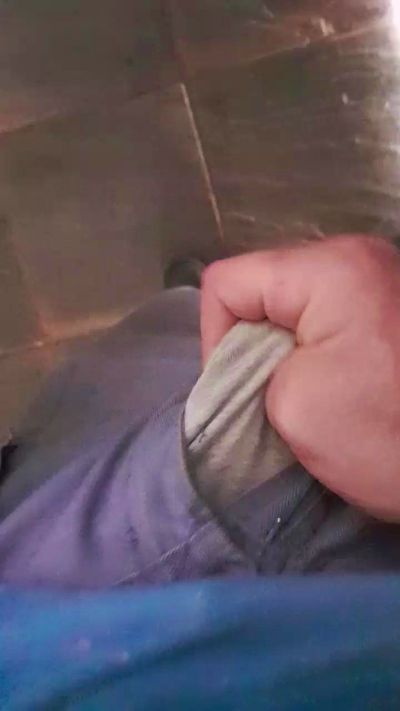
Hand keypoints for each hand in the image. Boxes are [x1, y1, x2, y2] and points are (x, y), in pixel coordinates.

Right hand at [201, 236, 399, 520]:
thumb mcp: (293, 407)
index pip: (227, 282)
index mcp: (330, 268)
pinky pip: (329, 322)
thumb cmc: (391, 435)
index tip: (238, 391)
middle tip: (275, 400)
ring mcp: (383, 279)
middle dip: (255, 348)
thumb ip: (248, 371)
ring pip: (295, 311)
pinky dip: (321, 358)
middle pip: (264, 290)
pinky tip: (342, 393)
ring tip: (312, 400)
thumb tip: (248, 362)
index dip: (215, 340)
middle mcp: (358, 257)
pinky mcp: (395, 308)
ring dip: (289, 358)